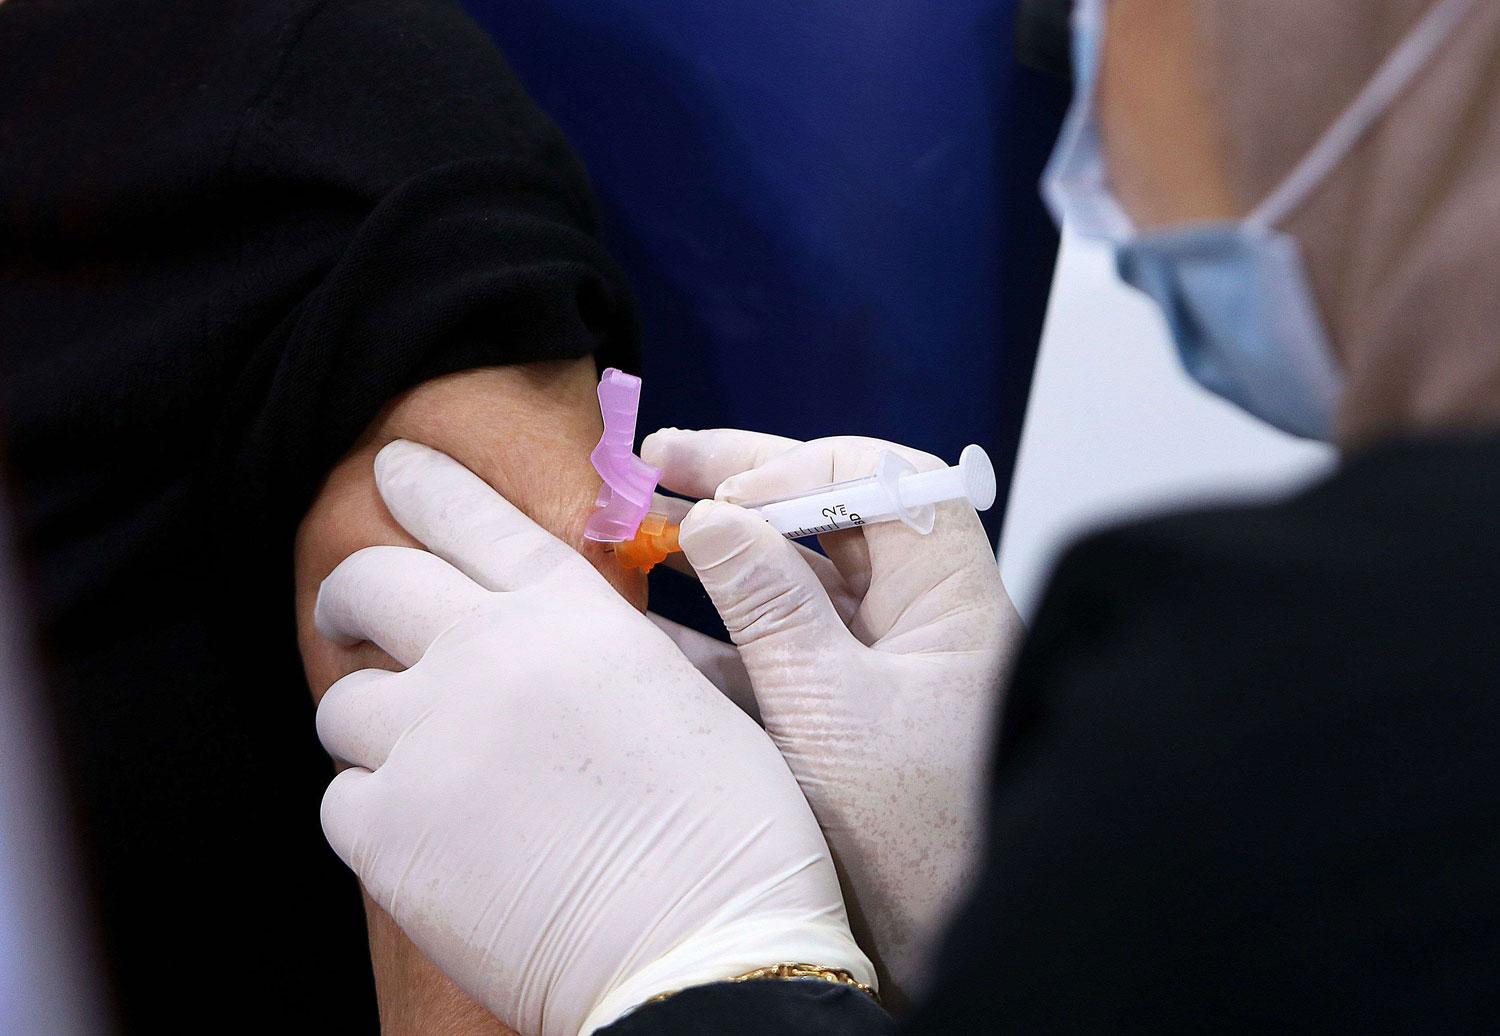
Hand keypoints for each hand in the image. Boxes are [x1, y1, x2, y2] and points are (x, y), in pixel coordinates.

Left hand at [313, 440, 873, 1035]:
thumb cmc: (731, 833)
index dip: (429, 486)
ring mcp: (427, 741)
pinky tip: (426, 838)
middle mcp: (484, 656)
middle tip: (351, 619)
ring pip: (344, 704)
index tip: (390, 466)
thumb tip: (553, 649)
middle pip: (372, 584)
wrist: (702, 949)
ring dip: (372, 725)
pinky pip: (342, 802)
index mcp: (569, 617)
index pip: (476, 521)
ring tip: (413, 761)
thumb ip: (605, 655)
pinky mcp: (388, 833)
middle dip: (350, 595)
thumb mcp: (690, 701)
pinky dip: (375, 813)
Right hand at [640, 429, 1022, 1005]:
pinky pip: (776, 654)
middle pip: (829, 519)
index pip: (880, 478)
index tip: (718, 489)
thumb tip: (717, 515)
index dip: (794, 465)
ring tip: (635, 530)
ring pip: (795, 585)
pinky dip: (715, 635)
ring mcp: (878, 670)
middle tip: (655, 465)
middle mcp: (917, 620)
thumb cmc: (918, 838)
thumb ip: (768, 605)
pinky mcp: (842, 720)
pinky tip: (645, 624)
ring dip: (719, 559)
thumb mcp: (827, 709)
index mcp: (946, 598)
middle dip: (743, 491)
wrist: (953, 950)